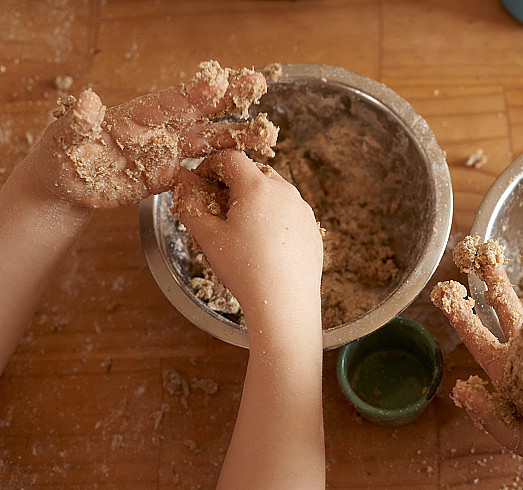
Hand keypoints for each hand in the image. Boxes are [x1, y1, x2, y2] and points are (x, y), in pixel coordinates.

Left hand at [18, 60, 275, 209]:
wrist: (68, 184)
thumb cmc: (62, 154)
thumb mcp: (65, 137)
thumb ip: (79, 121)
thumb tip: (87, 101)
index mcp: (138, 117)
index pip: (171, 103)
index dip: (194, 93)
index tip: (218, 81)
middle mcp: (160, 130)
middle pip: (201, 112)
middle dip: (230, 99)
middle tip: (259, 83)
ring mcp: (168, 153)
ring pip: (209, 141)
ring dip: (238, 136)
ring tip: (268, 132)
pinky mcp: (170, 176)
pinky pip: (202, 170)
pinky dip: (225, 167)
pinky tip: (249, 166)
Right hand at [173, 149, 322, 313]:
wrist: (285, 304)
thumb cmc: (245, 269)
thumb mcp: (207, 236)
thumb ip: (190, 202)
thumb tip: (183, 180)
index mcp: (258, 186)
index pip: (230, 157)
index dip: (210, 165)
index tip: (200, 182)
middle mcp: (286, 191)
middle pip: (254, 174)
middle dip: (232, 184)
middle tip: (216, 209)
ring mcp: (303, 210)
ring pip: (273, 193)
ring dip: (253, 201)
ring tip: (239, 230)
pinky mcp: (313, 228)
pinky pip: (289, 213)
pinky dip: (273, 219)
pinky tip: (263, 244)